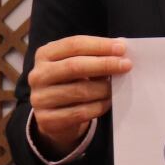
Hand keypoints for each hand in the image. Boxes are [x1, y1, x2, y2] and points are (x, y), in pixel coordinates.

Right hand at [28, 35, 129, 156]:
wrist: (56, 116)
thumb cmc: (72, 83)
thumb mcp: (78, 65)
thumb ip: (95, 56)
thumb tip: (121, 48)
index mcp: (45, 54)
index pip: (73, 45)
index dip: (99, 46)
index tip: (122, 48)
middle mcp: (38, 75)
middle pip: (74, 66)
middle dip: (104, 64)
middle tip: (126, 65)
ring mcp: (40, 98)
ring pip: (79, 91)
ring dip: (104, 88)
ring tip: (117, 87)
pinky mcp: (47, 119)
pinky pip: (80, 112)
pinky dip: (99, 106)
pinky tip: (108, 102)